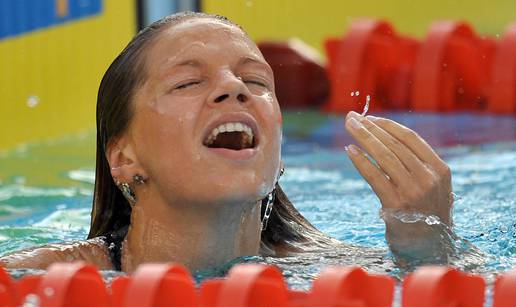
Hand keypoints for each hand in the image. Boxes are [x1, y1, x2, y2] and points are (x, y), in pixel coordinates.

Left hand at [344, 111, 452, 257]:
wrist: (428, 248)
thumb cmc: (426, 214)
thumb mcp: (432, 186)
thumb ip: (417, 164)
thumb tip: (384, 137)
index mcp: (440, 169)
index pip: (410, 138)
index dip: (387, 126)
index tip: (369, 118)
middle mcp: (428, 178)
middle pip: (393, 144)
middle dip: (369, 128)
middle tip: (351, 118)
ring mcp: (413, 191)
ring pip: (383, 156)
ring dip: (363, 138)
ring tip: (349, 127)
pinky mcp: (396, 204)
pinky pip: (374, 176)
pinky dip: (361, 161)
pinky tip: (350, 150)